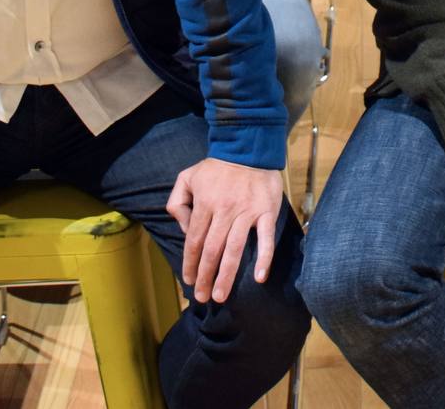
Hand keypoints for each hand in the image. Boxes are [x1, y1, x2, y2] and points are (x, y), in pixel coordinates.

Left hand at [166, 158, 283, 303]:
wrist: (249, 147)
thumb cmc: (217, 166)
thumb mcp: (187, 177)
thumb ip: (177, 202)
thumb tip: (183, 227)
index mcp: (205, 204)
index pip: (194, 241)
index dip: (190, 263)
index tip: (189, 281)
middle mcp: (224, 211)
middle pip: (212, 250)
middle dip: (206, 276)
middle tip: (204, 297)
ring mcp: (247, 213)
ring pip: (234, 249)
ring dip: (227, 275)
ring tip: (221, 295)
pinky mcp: (266, 212)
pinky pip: (266, 238)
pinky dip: (264, 258)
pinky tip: (259, 277)